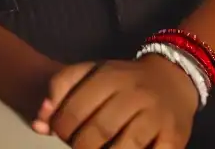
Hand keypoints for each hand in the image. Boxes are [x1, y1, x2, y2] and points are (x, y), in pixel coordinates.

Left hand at [32, 57, 197, 148]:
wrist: (174, 77)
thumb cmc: (125, 81)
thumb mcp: (93, 73)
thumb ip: (61, 89)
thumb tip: (40, 123)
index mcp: (111, 76)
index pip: (75, 110)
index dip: (61, 129)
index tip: (61, 135)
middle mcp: (135, 94)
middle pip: (97, 132)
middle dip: (80, 147)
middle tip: (78, 147)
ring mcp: (156, 116)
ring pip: (123, 148)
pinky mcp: (174, 136)